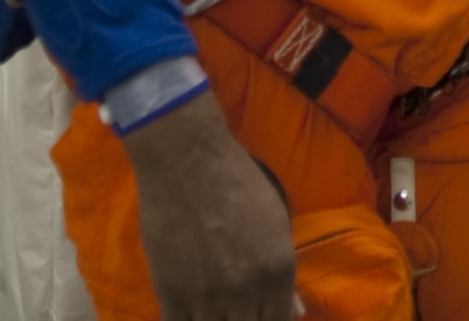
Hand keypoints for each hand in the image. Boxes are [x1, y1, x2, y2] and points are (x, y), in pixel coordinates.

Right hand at [122, 96, 301, 319]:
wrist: (186, 162)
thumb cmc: (237, 183)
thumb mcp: (275, 224)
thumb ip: (283, 275)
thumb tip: (296, 312)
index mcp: (278, 272)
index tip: (259, 314)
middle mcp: (247, 291)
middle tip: (235, 308)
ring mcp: (208, 298)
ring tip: (216, 306)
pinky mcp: (171, 296)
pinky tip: (191, 312)